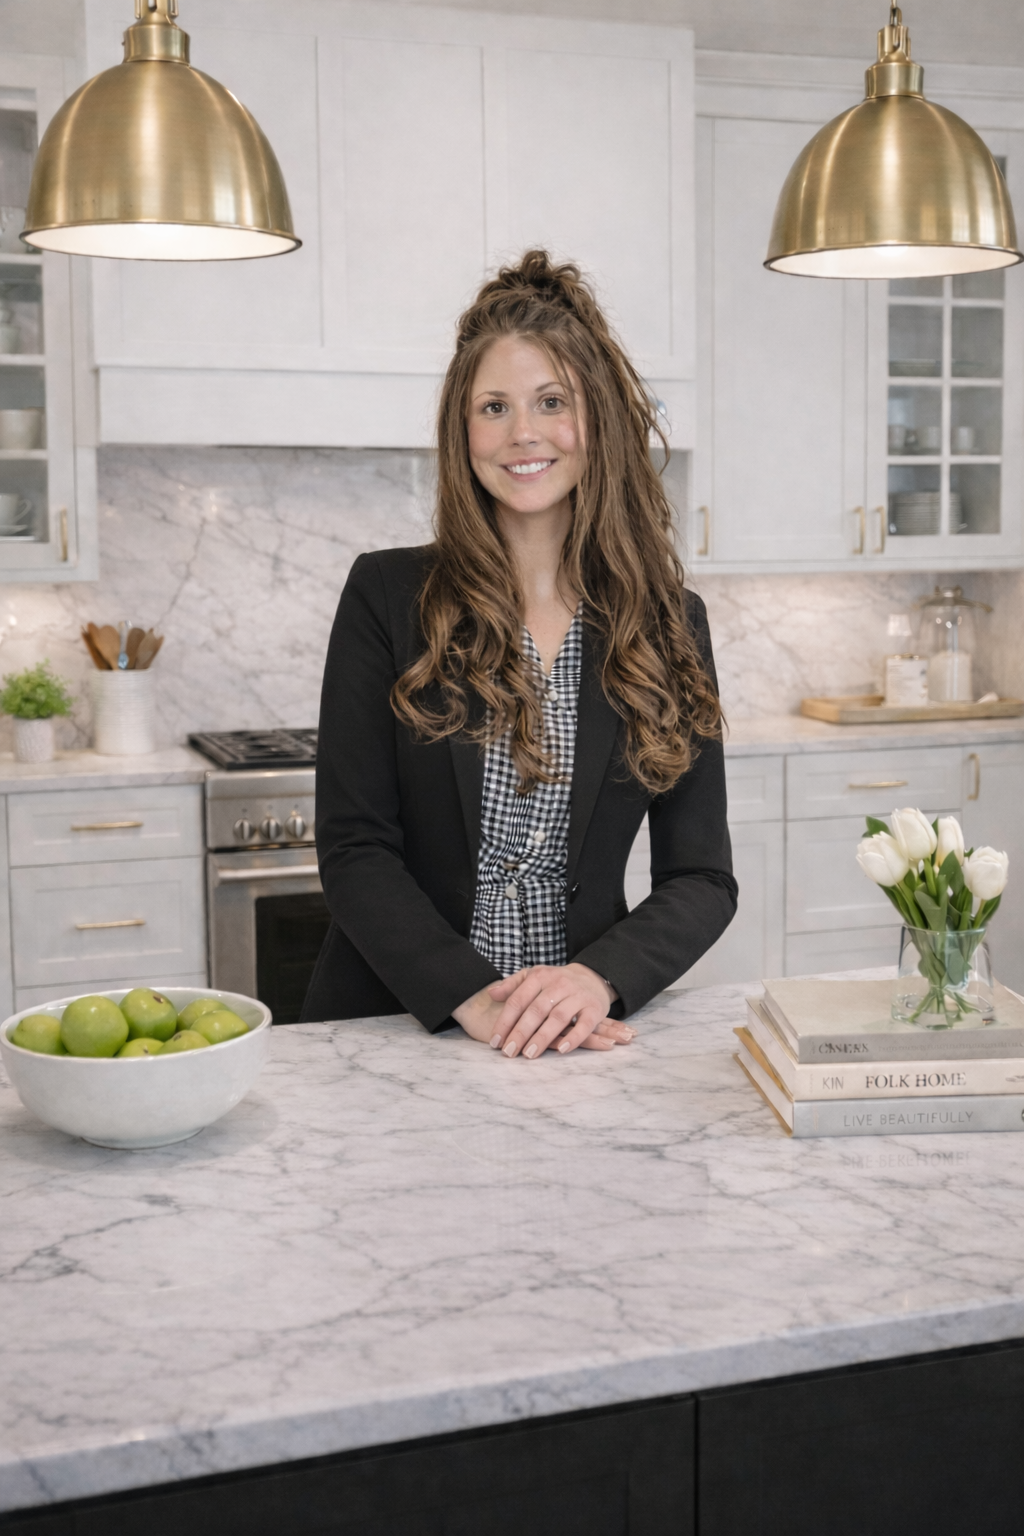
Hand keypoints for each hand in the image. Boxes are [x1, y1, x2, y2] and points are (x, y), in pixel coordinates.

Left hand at [486, 963, 635, 1058]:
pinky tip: (561, 1050)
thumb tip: (491, 994)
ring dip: (542, 1037)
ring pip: (558, 1017)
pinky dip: (574, 1038)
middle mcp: (559, 984)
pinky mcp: (594, 1008)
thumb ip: (512, 985)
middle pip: (536, 1010)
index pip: (518, 999)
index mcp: (540, 976)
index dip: (505, 1021)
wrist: (593, 976)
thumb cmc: (556, 982)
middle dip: (520, 1032)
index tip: (495, 1041)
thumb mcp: (534, 976)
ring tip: (529, 1054)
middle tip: (508, 1052)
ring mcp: (578, 996)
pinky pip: (584, 1024)